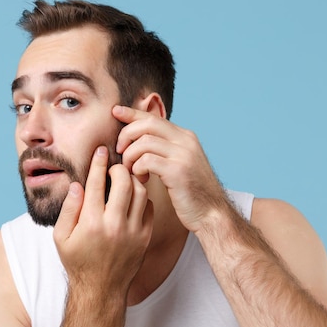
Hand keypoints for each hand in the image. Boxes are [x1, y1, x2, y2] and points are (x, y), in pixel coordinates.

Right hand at [53, 146, 152, 295]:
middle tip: (114, 165)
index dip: (99, 162)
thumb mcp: (61, 237)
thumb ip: (69, 209)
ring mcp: (133, 232)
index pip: (97, 183)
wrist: (100, 290)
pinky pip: (150, 208)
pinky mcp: (145, 238)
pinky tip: (133, 197)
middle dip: (119, 167)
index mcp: (91, 223)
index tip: (101, 150)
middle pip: (124, 182)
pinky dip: (143, 198)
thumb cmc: (77, 262)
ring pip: (141, 192)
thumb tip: (78, 184)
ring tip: (125, 178)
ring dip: (133, 180)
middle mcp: (114, 225)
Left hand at [112, 105, 227, 232]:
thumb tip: (137, 142)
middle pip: (147, 123)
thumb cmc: (190, 193)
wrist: (211, 214)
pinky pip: (147, 160)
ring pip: (144, 142)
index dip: (132, 113)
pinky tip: (141, 179)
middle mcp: (186, 141)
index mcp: (185, 137)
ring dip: (130, 156)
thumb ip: (163, 150)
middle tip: (119, 151)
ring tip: (132, 171)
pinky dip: (137, 168)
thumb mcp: (178, 164)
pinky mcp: (178, 171)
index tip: (115, 112)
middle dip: (126, 134)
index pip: (153, 117)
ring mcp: (183, 155)